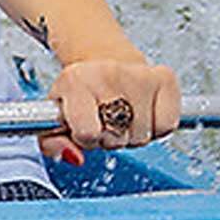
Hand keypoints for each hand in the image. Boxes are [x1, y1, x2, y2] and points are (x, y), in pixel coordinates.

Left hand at [43, 59, 180, 161]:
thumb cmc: (78, 95)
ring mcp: (139, 74)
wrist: (103, 60)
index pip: (87, 134)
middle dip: (108, 138)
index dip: (85, 139)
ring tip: (121, 114)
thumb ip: (53, 144)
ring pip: (142, 137)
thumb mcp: (54, 117)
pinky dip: (156, 128)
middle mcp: (107, 72)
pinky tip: (141, 112)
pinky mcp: (165, 78)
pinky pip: (166, 127)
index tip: (82, 126)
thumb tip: (75, 158)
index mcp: (74, 80)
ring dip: (131, 135)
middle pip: (116, 139)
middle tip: (102, 119)